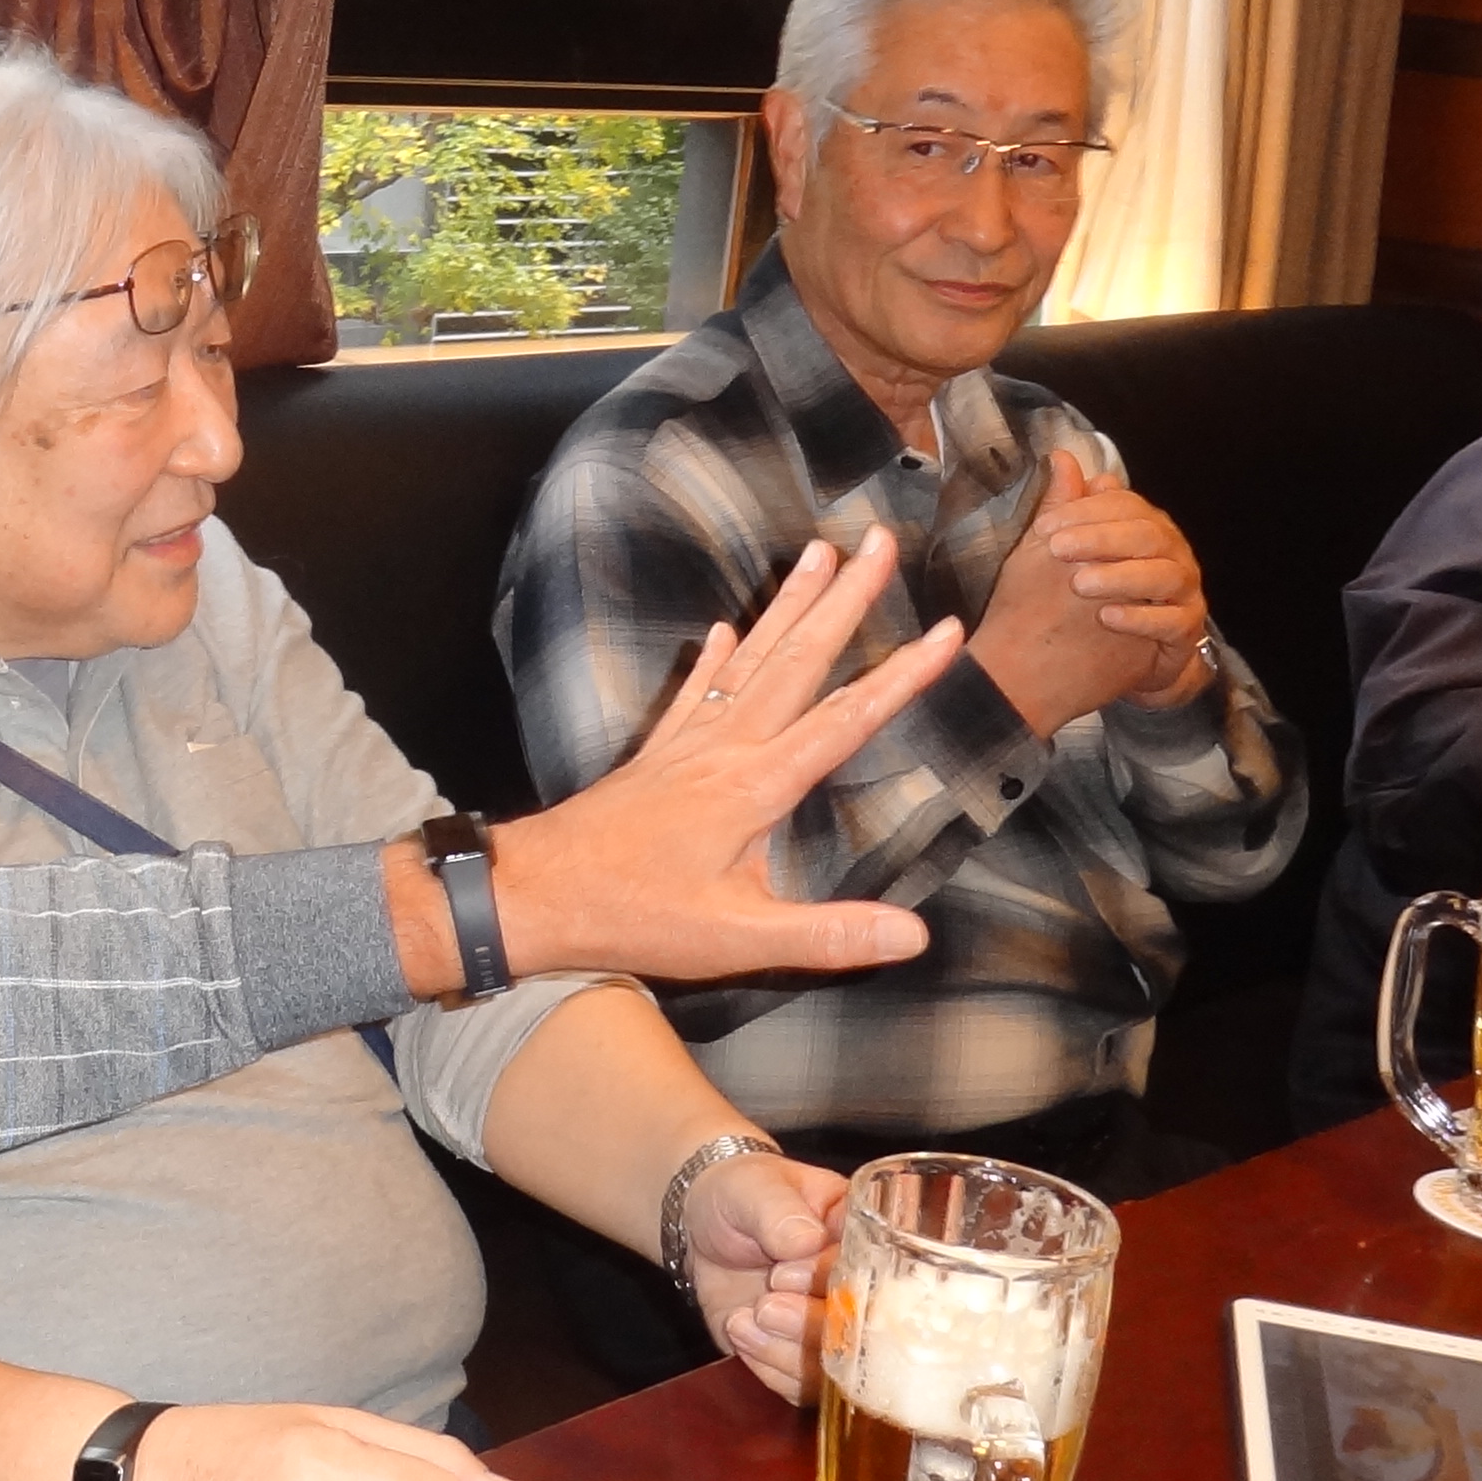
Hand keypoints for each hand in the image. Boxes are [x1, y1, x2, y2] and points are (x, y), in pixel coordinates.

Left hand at [468, 530, 966, 988]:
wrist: (533, 894)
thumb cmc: (632, 917)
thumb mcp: (737, 940)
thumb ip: (828, 936)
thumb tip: (913, 935)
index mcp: (754, 787)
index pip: (845, 721)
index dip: (902, 676)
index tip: (948, 631)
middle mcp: (723, 749)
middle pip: (797, 660)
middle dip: (844, 600)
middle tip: (878, 540)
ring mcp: (685, 746)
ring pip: (748, 659)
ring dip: (787, 606)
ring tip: (819, 553)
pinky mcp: (653, 757)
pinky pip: (692, 692)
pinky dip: (713, 658)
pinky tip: (722, 630)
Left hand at [678, 1151, 844, 1401]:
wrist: (700, 1227)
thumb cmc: (739, 1194)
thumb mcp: (754, 1188)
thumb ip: (779, 1212)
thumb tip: (806, 1241)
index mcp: (863, 1237)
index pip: (872, 1273)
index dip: (831, 1282)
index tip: (781, 1273)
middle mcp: (860, 1288)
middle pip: (862, 1328)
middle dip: (811, 1325)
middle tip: (764, 1306)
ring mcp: (833, 1326)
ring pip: (834, 1365)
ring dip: (787, 1352)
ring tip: (742, 1321)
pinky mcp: (802, 1355)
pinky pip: (802, 1386)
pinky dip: (770, 1369)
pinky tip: (741, 1334)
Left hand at [970, 450, 1187, 733]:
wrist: (1104, 658)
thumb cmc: (1084, 596)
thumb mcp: (1065, 552)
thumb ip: (1067, 507)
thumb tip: (1061, 456)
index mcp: (1145, 526)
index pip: (1124, 506)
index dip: (1084, 512)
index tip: (1043, 528)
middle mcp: (1171, 553)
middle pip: (1146, 535)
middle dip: (1100, 539)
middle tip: (1056, 550)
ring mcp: (1184, 591)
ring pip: (1164, 575)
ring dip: (1120, 577)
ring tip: (1079, 584)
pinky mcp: (1187, 630)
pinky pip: (1172, 622)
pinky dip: (1141, 618)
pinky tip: (1108, 617)